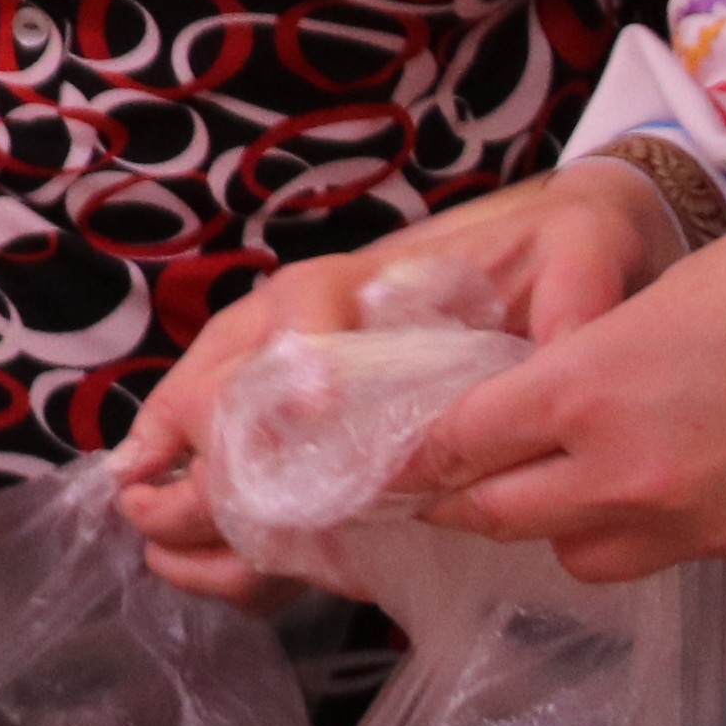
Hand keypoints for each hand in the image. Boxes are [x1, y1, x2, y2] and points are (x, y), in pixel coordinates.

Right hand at [114, 158, 686, 598]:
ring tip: (136, 493)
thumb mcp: (588, 262)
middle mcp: (321, 304)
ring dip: (173, 434)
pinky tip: (161, 489)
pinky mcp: (311, 368)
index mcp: (380, 274)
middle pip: (235, 353)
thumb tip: (553, 381)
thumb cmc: (570, 246)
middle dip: (198, 421)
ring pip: (214, 375)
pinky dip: (190, 445)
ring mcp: (304, 334)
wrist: (574, 232)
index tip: (296, 422)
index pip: (311, 313)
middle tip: (166, 487)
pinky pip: (229, 396)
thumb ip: (573, 313)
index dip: (295, 371)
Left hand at [400, 187, 725, 580]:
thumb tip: (573, 379)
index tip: (386, 455)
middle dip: (462, 498)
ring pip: (578, 554)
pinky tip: (654, 486)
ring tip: (558, 479)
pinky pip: (661, 554)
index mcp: (592, 387)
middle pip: (499, 515)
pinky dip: (637, 530)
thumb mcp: (680, 288)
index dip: (417, 452)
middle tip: (443, 479)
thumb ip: (607, 350)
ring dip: (554, 523)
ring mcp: (698, 521)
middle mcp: (629, 472)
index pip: (460, 443)